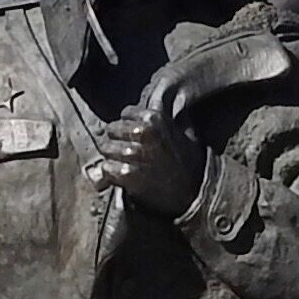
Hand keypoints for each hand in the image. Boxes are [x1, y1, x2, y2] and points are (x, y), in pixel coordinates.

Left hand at [87, 107, 205, 216]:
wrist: (192, 195)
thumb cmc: (190, 164)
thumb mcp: (188, 134)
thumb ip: (173, 119)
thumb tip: (171, 104)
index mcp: (155, 118)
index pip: (125, 113)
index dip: (129, 125)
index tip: (134, 136)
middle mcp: (143, 132)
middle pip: (111, 130)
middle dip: (117, 140)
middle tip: (127, 152)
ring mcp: (134, 153)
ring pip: (105, 148)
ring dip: (112, 158)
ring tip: (124, 165)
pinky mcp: (127, 174)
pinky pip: (106, 168)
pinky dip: (110, 174)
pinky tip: (121, 177)